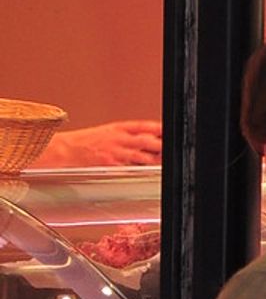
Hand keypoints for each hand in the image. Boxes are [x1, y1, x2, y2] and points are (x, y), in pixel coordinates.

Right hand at [45, 121, 162, 167]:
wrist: (65, 150)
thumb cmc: (84, 142)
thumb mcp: (106, 132)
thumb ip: (126, 136)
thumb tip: (146, 139)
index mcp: (117, 128)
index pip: (142, 125)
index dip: (158, 128)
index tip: (168, 130)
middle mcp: (118, 139)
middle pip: (146, 141)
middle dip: (160, 146)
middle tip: (169, 150)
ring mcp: (115, 153)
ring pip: (141, 157)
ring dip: (153, 161)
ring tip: (161, 163)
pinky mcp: (111, 165)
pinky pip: (129, 169)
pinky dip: (139, 170)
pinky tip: (145, 173)